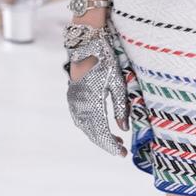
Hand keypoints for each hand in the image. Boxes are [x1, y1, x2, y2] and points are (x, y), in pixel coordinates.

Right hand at [65, 21, 130, 157]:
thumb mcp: (118, 83)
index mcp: (92, 102)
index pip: (102, 132)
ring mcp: (74, 100)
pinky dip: (90, 126)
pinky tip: (100, 126)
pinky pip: (80, 117)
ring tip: (114, 139)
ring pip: (85, 126)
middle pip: (92, 133)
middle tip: (121, 150)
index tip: (122, 154)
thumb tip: (124, 129)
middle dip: (106, 144)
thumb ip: (121, 107)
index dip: (112, 146)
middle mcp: (80, 104)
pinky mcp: (72, 95)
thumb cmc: (105, 59)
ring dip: (98, 136)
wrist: (85, 42)